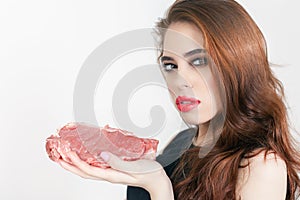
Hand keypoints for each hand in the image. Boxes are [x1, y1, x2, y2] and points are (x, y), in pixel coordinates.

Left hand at [58, 151, 172, 196]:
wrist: (157, 179)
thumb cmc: (149, 173)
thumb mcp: (135, 168)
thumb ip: (118, 162)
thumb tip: (101, 155)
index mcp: (112, 175)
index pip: (89, 170)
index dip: (76, 162)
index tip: (67, 153)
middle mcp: (109, 174)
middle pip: (84, 172)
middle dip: (70, 165)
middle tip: (58, 156)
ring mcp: (111, 172)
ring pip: (88, 170)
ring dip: (76, 163)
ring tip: (67, 155)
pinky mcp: (114, 168)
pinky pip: (96, 166)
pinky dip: (86, 161)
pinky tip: (86, 154)